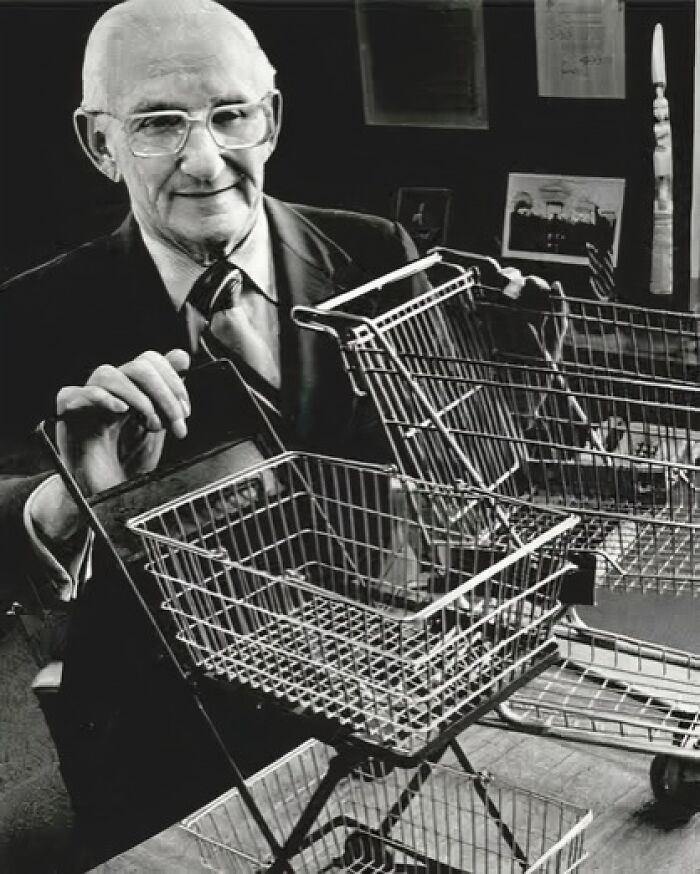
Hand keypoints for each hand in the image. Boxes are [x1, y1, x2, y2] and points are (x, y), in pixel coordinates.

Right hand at [56, 349, 190, 496]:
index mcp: (131, 391)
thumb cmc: (127, 465)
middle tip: (176, 422)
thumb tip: (181, 356)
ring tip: (150, 422)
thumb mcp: (158, 429)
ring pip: (108, 374)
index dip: (173, 381)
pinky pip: (73, 394)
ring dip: (138, 397)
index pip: (150, 362)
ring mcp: (88, 403)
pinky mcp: (68, 418)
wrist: (107, 498)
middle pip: (138, 366)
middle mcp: (110, 392)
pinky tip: (120, 410)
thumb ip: (167, 395)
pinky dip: (100, 398)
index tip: (186, 411)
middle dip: (164, 393)